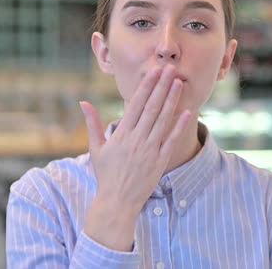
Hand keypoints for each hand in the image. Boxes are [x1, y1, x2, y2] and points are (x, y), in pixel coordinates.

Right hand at [80, 65, 191, 250]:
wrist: (117, 202)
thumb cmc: (106, 174)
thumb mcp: (96, 148)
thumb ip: (92, 124)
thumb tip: (83, 103)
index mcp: (121, 134)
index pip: (136, 104)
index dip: (146, 86)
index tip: (153, 72)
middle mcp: (136, 139)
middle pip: (152, 108)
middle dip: (161, 86)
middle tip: (170, 69)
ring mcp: (149, 150)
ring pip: (163, 120)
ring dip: (172, 100)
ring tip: (178, 83)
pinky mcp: (160, 161)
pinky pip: (171, 140)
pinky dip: (179, 126)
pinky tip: (187, 113)